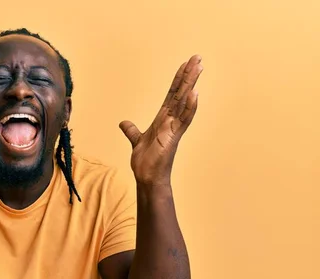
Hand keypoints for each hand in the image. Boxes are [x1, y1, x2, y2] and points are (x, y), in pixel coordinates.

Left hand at [120, 55, 202, 185]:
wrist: (147, 177)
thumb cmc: (146, 161)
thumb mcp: (136, 141)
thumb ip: (132, 131)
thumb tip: (124, 123)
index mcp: (163, 119)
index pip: (172, 94)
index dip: (178, 79)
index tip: (185, 64)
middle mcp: (170, 120)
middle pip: (180, 93)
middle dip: (188, 75)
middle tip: (197, 57)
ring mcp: (173, 128)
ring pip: (184, 102)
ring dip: (191, 84)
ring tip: (198, 67)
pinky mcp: (173, 137)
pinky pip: (183, 120)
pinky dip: (189, 107)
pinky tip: (195, 94)